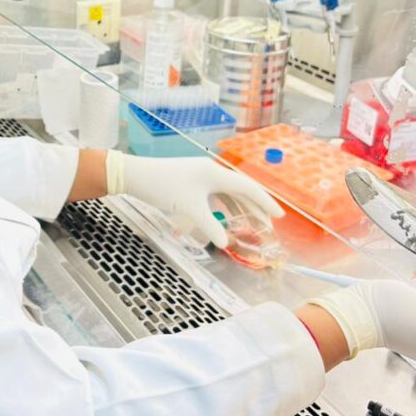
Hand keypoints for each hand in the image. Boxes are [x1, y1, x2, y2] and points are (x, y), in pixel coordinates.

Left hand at [105, 151, 283, 248]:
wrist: (135, 175)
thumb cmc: (163, 187)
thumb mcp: (189, 209)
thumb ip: (210, 226)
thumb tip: (225, 243)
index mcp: (215, 173)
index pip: (248, 187)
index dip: (265, 202)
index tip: (280, 216)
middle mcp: (210, 172)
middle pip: (239, 191)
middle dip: (254, 208)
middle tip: (267, 227)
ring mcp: (199, 176)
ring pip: (226, 194)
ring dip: (238, 209)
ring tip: (249, 225)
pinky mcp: (189, 182)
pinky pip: (212, 196)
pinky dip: (219, 209)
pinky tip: (221, 221)